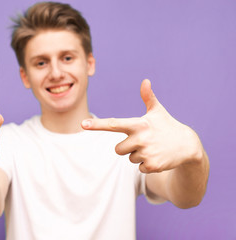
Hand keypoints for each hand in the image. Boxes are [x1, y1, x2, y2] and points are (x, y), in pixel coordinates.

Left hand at [82, 79, 202, 172]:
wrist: (188, 145)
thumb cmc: (168, 126)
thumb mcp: (158, 112)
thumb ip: (148, 97)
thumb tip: (145, 81)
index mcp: (138, 124)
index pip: (113, 124)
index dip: (97, 125)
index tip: (83, 124)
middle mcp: (140, 138)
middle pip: (118, 149)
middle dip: (128, 147)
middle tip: (144, 142)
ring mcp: (146, 153)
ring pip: (129, 158)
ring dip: (138, 155)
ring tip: (153, 148)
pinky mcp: (152, 166)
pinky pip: (139, 168)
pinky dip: (146, 165)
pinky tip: (157, 157)